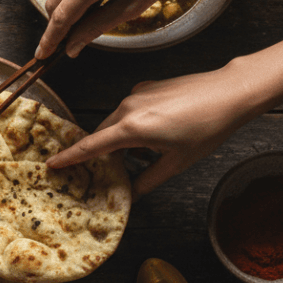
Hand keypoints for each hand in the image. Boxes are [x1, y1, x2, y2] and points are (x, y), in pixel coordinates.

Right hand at [36, 0, 202, 58]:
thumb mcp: (132, 6)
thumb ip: (96, 27)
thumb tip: (72, 47)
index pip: (62, 17)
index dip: (50, 39)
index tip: (42, 55)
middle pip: (53, 2)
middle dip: (57, 23)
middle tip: (70, 38)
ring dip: (68, 5)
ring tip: (93, 12)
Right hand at [46, 60, 260, 194]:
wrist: (230, 92)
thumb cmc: (207, 128)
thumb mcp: (177, 162)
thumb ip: (147, 181)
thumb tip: (131, 195)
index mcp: (132, 128)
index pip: (90, 146)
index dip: (69, 158)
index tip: (51, 165)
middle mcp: (127, 107)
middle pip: (102, 135)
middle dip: (104, 154)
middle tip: (112, 172)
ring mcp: (137, 94)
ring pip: (116, 123)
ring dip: (122, 140)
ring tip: (148, 154)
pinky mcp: (147, 87)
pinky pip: (130, 110)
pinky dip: (134, 125)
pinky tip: (158, 134)